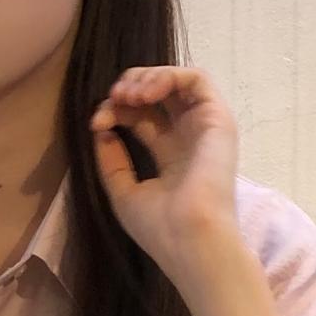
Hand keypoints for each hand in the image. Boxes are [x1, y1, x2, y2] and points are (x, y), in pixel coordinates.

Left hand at [89, 65, 241, 280]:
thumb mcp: (124, 191)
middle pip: (159, 94)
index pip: (141, 116)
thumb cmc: (160, 226)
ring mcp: (205, 126)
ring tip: (129, 95)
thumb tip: (102, 130)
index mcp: (171, 155)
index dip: (115, 110)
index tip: (97, 122)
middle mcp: (189, 137)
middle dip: (130, 87)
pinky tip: (146, 93)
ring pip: (178, 80)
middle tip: (114, 99)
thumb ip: (112, 161)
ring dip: (148, 77)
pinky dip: (167, 75)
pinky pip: (196, 78)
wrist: (190, 240)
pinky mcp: (218, 118)